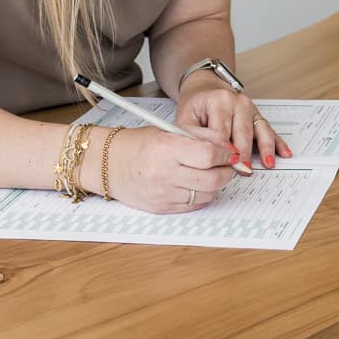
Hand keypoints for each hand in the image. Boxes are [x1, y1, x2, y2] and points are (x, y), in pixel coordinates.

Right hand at [104, 125, 236, 213]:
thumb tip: (228, 147)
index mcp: (166, 147)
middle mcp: (164, 172)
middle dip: (227, 172)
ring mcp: (163, 193)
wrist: (109, 165)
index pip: (209, 154)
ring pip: (207, 194)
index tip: (229, 152)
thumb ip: (199, 137)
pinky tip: (197, 184)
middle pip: (213, 178)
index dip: (225, 154)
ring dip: (216, 185)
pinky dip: (202, 195)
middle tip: (228, 166)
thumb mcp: (168, 130)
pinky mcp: (162, 208)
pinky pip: (194, 205)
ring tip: (212, 173)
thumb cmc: (139, 144)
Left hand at [176, 81, 293, 168]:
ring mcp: (251, 109)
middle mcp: (238, 102)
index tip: (222, 165)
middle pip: (243, 131)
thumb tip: (204, 153)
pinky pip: (270, 130)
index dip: (222, 149)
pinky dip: (277, 143)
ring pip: (260, 130)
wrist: (206, 88)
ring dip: (265, 148)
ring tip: (267, 164)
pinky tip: (284, 153)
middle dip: (244, 153)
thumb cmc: (196, 104)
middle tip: (243, 170)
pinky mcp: (258, 116)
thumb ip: (192, 135)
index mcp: (219, 100)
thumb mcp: (185, 116)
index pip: (222, 129)